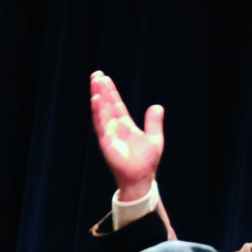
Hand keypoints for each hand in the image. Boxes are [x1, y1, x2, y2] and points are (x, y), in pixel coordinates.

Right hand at [90, 70, 162, 200]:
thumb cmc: (146, 162)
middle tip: (96, 74)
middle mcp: (114, 128)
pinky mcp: (106, 142)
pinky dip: (98, 112)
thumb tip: (157, 106)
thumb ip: (154, 122)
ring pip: (102, 111)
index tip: (104, 78)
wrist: (141, 178)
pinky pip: (101, 124)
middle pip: (106, 104)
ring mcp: (109, 134)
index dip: (111, 91)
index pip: (116, 104)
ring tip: (95, 81)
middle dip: (101, 89)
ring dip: (98, 96)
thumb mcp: (155, 138)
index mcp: (125, 126)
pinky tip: (96, 99)